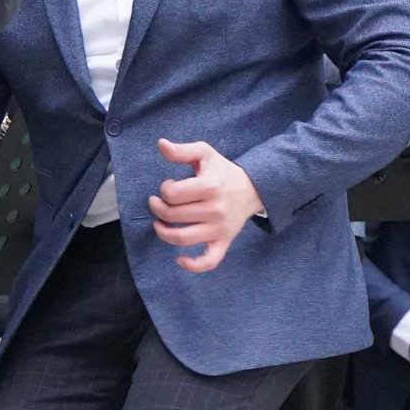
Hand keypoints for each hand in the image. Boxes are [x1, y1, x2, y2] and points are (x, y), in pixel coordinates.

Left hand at [149, 140, 264, 272]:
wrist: (252, 188)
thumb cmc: (222, 171)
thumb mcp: (204, 154)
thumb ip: (182, 150)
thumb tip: (161, 145)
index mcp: (209, 186)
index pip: (172, 193)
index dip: (163, 189)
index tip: (168, 186)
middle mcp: (214, 209)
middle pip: (173, 215)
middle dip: (158, 209)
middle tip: (157, 203)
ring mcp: (219, 229)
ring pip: (183, 238)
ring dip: (164, 233)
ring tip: (159, 224)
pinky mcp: (224, 242)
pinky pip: (209, 261)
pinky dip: (193, 265)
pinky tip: (180, 259)